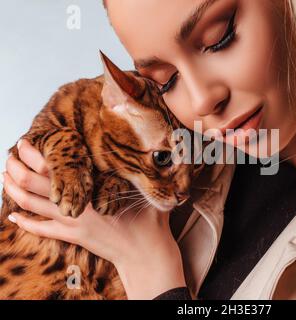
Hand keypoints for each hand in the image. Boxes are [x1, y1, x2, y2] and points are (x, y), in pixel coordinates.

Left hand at [2, 139, 186, 298]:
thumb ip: (137, 174)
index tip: (24, 143)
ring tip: (6, 179)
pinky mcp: (74, 237)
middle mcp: (77, 205)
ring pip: (32, 205)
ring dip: (14, 191)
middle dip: (17, 169)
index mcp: (92, 189)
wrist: (144, 254)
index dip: (35, 155)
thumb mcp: (144, 192)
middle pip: (35, 184)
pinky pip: (42, 230)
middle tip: (9, 158)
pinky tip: (13, 218)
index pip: (55, 168)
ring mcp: (72, 223)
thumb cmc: (148, 221)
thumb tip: (142, 154)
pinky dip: (25, 223)